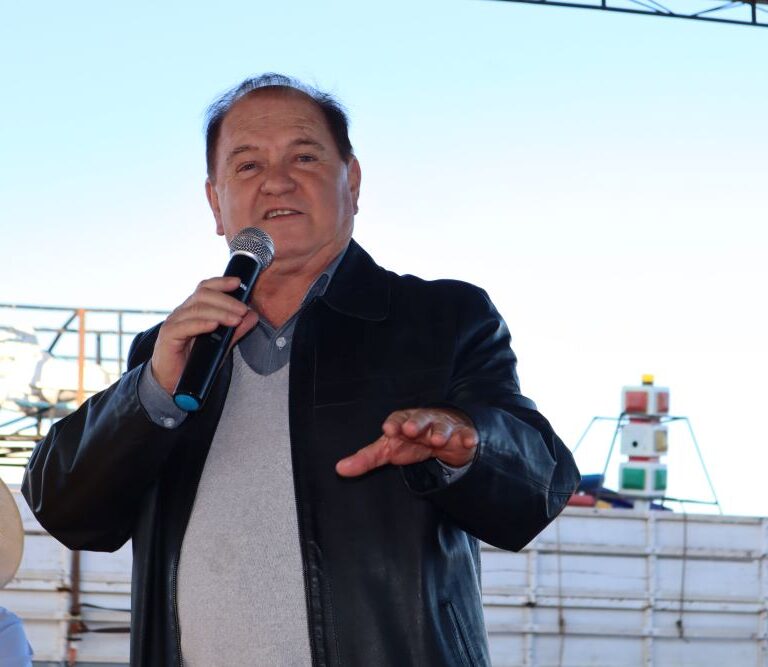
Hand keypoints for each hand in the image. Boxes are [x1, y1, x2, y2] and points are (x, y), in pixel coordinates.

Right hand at [150, 276, 258, 394]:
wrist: (172, 382)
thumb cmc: (195, 361)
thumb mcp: (221, 344)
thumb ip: (236, 330)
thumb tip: (253, 315)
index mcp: (193, 309)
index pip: (205, 289)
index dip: (221, 282)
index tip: (238, 282)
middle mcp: (182, 312)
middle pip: (203, 295)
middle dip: (226, 300)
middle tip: (243, 310)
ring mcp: (174, 323)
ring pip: (196, 309)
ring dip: (219, 313)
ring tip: (236, 320)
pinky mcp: (168, 336)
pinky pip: (185, 326)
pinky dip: (201, 324)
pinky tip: (214, 325)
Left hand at [336, 408, 477, 476]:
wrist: (444, 434)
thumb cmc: (412, 440)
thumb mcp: (389, 449)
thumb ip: (366, 459)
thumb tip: (340, 469)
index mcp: (404, 422)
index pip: (397, 420)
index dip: (393, 424)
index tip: (388, 430)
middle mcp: (424, 421)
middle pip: (420, 419)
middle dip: (416, 423)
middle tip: (411, 429)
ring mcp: (444, 426)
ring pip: (442, 426)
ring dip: (440, 431)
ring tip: (437, 439)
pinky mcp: (462, 434)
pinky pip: (466, 434)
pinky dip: (468, 436)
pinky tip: (469, 440)